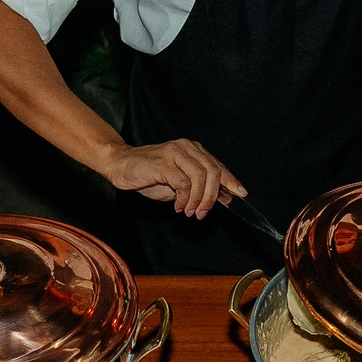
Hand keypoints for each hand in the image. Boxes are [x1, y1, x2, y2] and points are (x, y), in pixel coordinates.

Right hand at [102, 138, 245, 217]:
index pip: (218, 166)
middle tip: (203, 213)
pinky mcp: (163, 162)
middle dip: (212, 196)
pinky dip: (184, 198)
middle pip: (213, 171)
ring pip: (200, 177)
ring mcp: (174, 153)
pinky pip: (183, 182)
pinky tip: (178, 207)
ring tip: (191, 212)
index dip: (231, 181)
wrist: (120, 165)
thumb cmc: (149, 174)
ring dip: (198, 199)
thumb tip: (220, 198)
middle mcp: (186, 148)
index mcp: (193, 150)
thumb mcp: (178, 183)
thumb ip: (197, 187)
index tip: (240, 194)